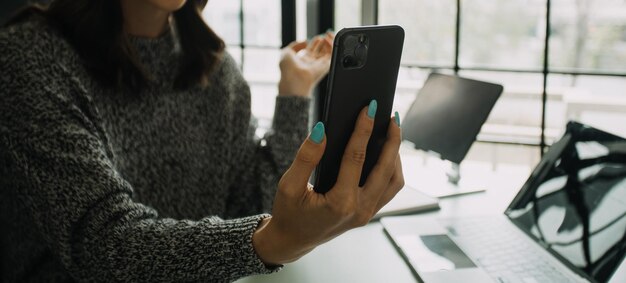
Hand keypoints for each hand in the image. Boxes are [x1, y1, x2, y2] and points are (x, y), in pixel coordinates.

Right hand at [253, 104, 403, 264]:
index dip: (363, 130)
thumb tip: (322, 129)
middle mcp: (359, 210)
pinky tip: (387, 152)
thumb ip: (305, 157)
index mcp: (340, 203)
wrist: (293, 240)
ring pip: (393, 180)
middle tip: (391, 116)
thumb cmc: (289, 212)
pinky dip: (391, 168)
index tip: (369, 108)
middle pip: (385, 169)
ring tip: (392, 131)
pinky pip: (388, 189)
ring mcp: (367, 214)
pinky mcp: (368, 213)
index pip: (356, 158)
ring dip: (396, 155)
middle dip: (392, 140)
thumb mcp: (289, 185)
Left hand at [278, 32, 333, 96]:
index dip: (315, 42)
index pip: (312, 49)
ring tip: (328, 34)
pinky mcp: (326, 65)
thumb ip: (294, 45)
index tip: (318, 37)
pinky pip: (331, 54)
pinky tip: (328, 39)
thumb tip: (305, 42)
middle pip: (321, 50)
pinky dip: (331, 45)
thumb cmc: (288, 69)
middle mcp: (312, 62)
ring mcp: (319, 64)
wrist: (294, 79)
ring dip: (329, 42)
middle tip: (325, 34)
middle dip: (324, 42)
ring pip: (328, 52)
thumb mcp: (286, 52)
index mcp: (303, 60)